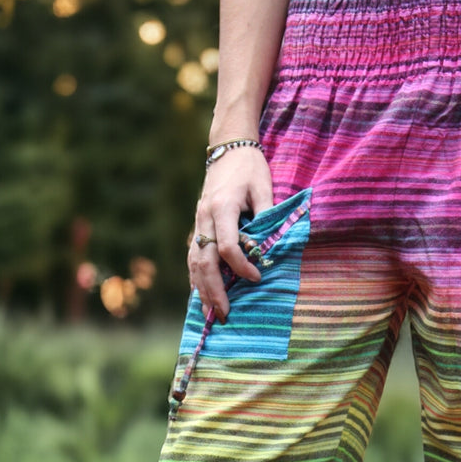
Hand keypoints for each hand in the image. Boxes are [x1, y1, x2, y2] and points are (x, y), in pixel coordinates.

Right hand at [188, 147, 273, 319]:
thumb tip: (267, 249)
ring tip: (212, 313)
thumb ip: (265, 218)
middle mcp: (205, 217)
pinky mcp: (198, 224)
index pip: (228, 246)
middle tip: (226, 314)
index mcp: (222, 208)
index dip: (242, 266)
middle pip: (205, 261)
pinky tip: (201, 295)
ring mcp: (198, 221)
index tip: (258, 277)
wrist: (228, 147)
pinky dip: (196, 277)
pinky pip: (193, 256)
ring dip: (202, 289)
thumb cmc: (250, 167)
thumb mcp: (264, 188)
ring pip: (195, 262)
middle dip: (215, 290)